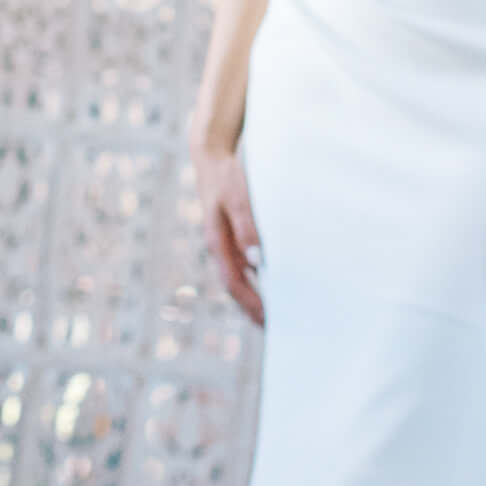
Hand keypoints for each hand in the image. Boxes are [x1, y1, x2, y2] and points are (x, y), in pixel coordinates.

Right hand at [193, 141, 263, 325]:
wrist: (211, 157)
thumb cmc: (226, 177)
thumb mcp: (237, 199)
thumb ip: (246, 228)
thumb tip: (257, 261)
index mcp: (217, 243)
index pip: (234, 283)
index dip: (251, 304)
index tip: (268, 320)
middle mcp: (220, 247)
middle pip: (235, 287)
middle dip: (252, 309)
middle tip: (274, 327)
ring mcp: (224, 243)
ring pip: (239, 278)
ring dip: (253, 297)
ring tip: (273, 313)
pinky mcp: (231, 236)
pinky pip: (242, 265)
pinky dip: (255, 280)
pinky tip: (268, 283)